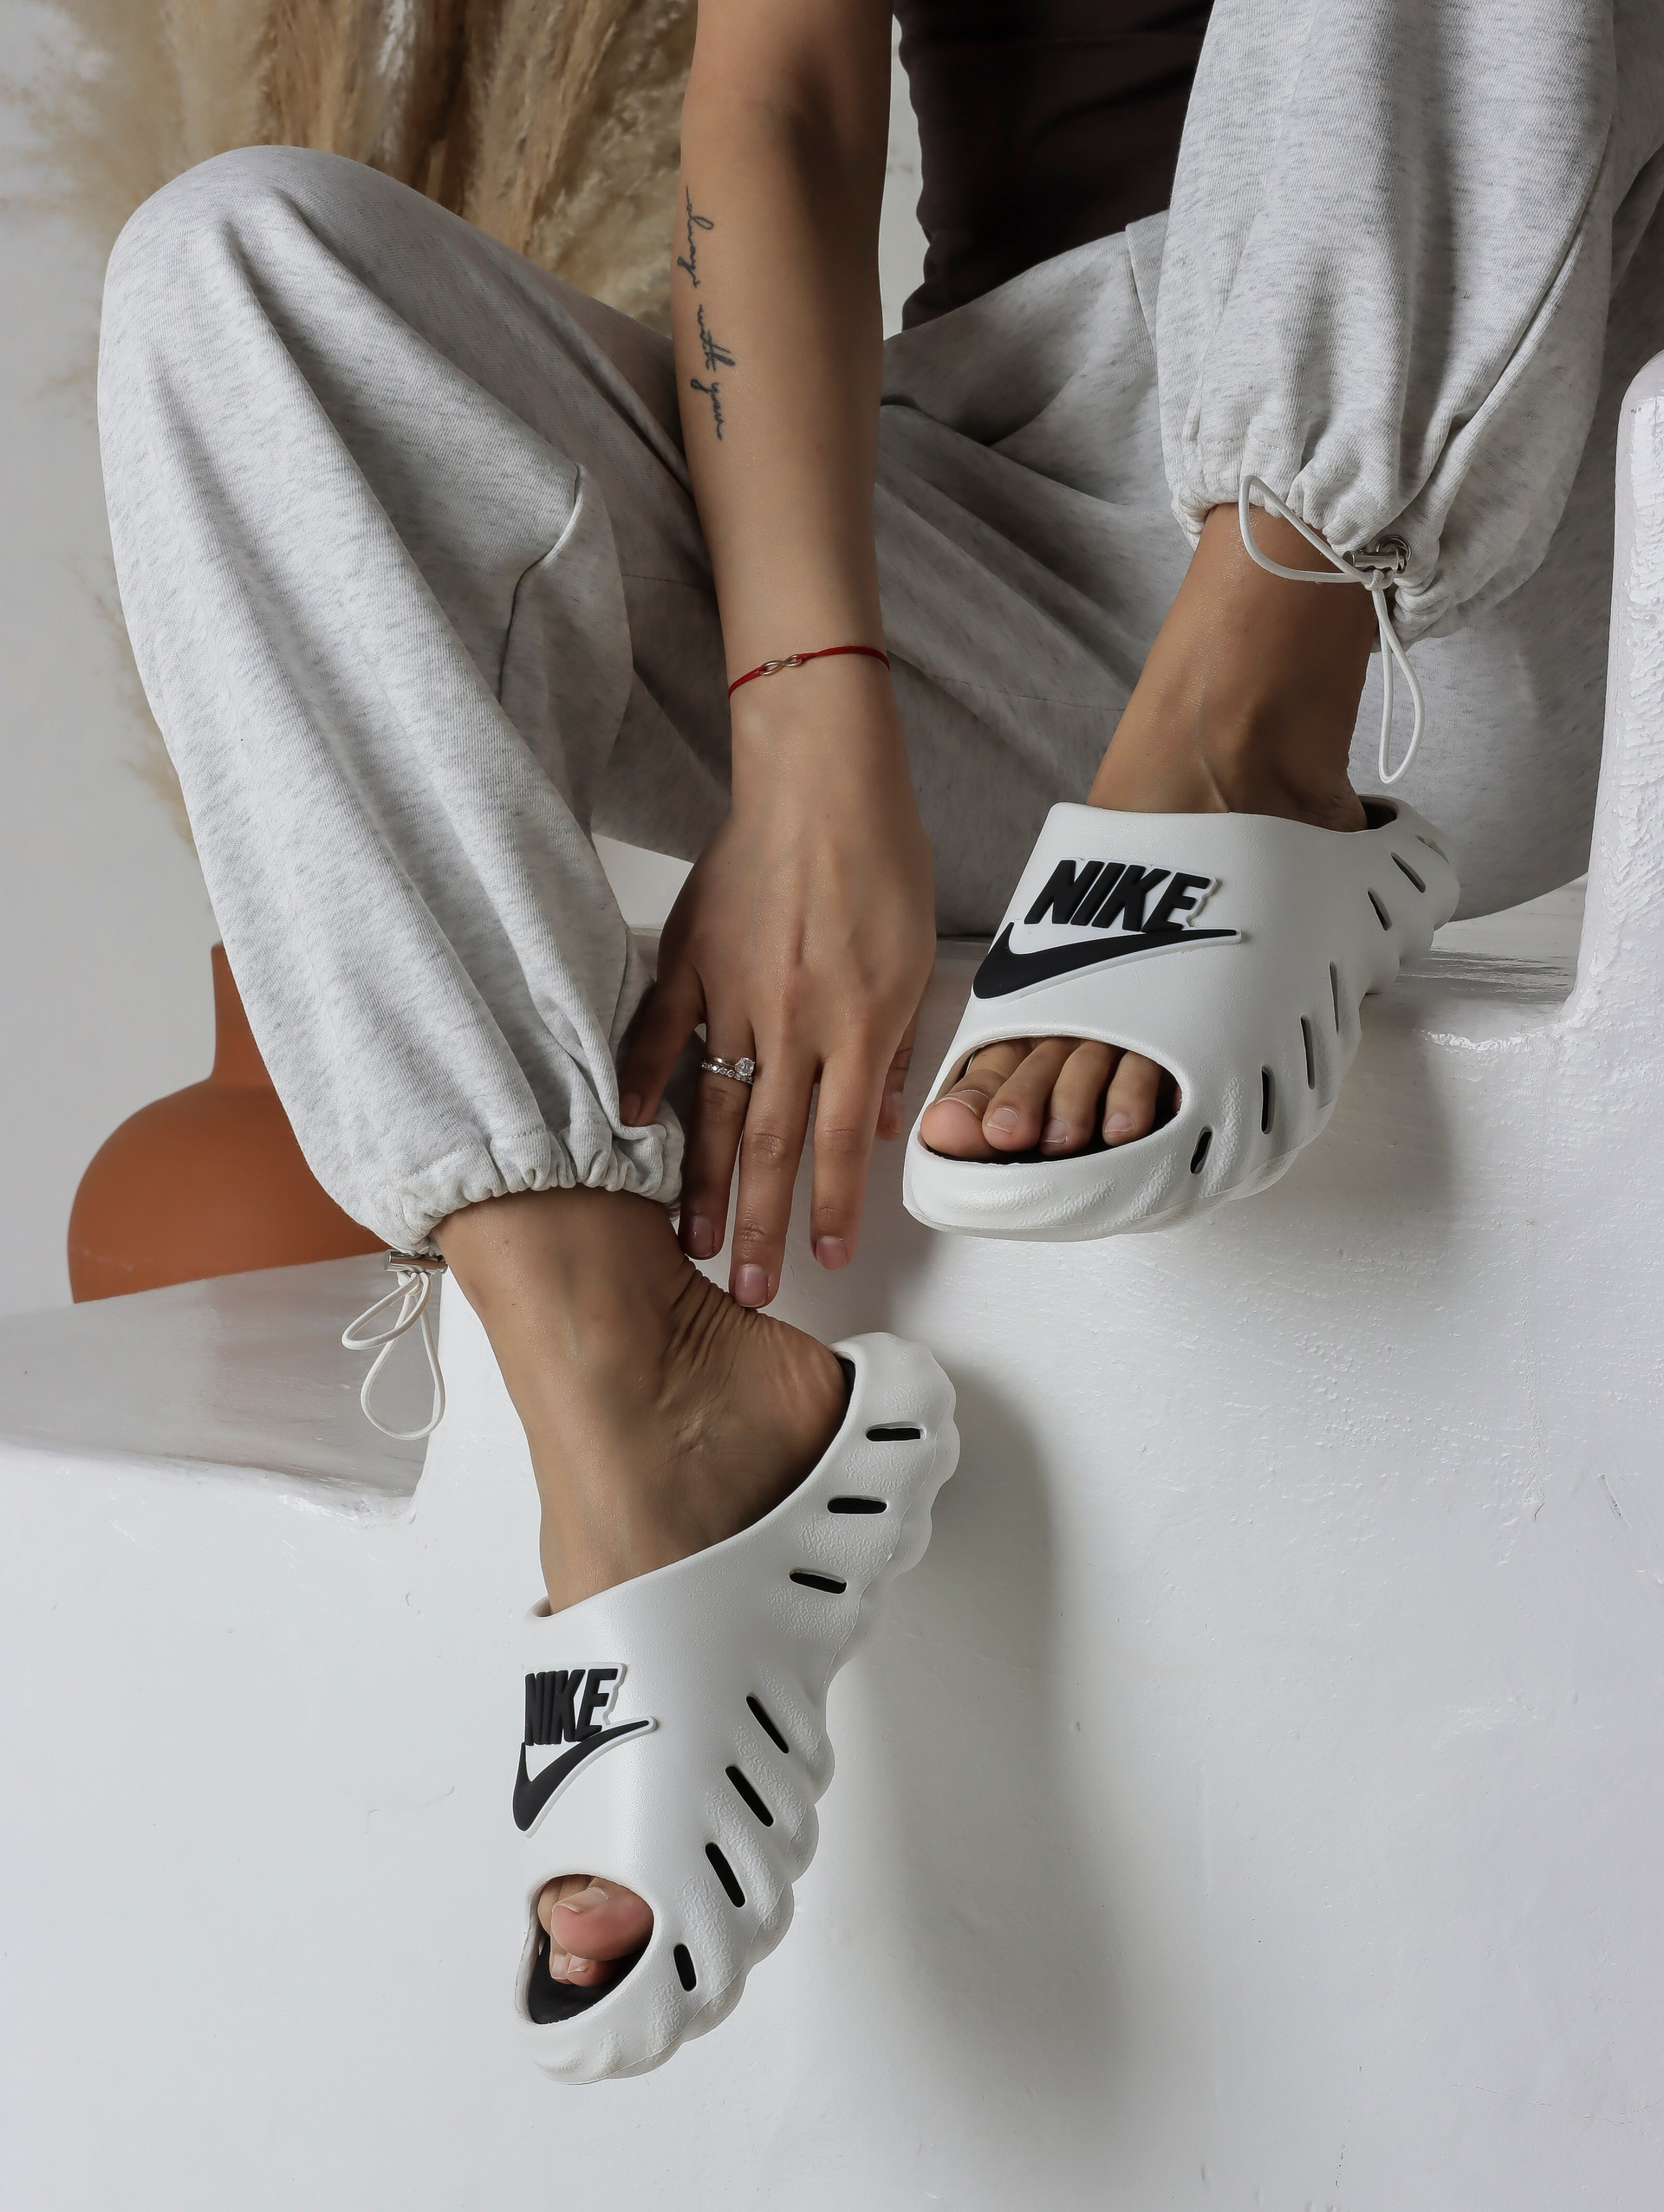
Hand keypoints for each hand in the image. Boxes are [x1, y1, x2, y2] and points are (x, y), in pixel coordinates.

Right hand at [618, 680, 934, 1305]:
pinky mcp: (690, 959)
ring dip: (699, 1182)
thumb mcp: (913, 960)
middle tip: (749, 1289)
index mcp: (857, 1024)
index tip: (825, 1260)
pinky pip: (659, 1032)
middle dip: (761, 1225)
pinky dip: (644, 1083)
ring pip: (712, 1106)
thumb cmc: (879, 861)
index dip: (833, 1209)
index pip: (840, 1143)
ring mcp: (734, 992)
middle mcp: (794, 1021)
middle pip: (771, 1145)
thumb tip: (876, 1125)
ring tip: (689, 1242)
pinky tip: (631, 1135)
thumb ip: (890, 1049)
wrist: (823, 781)